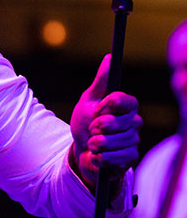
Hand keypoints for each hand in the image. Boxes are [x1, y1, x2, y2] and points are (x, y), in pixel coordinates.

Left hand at [70, 54, 141, 188]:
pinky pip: (114, 159)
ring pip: (114, 142)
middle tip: (91, 129)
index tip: (97, 109)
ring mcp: (133, 141)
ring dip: (95, 144)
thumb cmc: (87, 123)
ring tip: (91, 143)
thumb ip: (100, 82)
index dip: (107, 106)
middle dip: (97, 127)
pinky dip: (99, 158)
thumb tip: (109, 58)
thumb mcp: (89, 100)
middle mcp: (135, 123)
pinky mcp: (129, 159)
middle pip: (118, 123)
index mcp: (127, 106)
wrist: (82, 150)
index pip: (124, 101)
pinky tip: (95, 156)